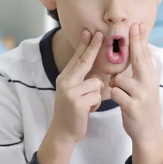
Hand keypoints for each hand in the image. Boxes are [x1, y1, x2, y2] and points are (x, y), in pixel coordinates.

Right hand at [49, 30, 104, 144]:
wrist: (63, 132)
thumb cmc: (72, 112)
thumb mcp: (73, 93)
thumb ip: (82, 81)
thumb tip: (97, 75)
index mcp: (64, 78)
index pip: (77, 58)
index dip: (84, 45)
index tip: (89, 31)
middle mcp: (65, 82)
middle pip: (84, 62)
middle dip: (93, 47)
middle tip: (100, 34)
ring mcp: (70, 92)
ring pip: (97, 83)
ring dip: (96, 95)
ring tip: (87, 104)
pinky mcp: (77, 103)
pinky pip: (97, 96)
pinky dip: (95, 104)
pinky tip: (87, 111)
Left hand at [110, 23, 162, 163]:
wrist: (148, 132)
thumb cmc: (143, 106)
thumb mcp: (146, 87)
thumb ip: (140, 70)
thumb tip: (138, 50)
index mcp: (150, 77)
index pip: (144, 54)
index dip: (140, 39)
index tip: (137, 25)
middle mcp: (148, 83)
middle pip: (138, 58)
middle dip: (134, 42)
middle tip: (130, 27)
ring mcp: (141, 94)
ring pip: (119, 78)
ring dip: (115, 84)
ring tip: (121, 94)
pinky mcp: (132, 105)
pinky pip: (115, 92)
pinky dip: (114, 95)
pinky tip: (120, 102)